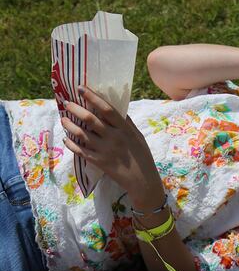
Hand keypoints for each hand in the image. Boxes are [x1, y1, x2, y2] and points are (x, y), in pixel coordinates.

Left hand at [61, 86, 163, 209]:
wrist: (143, 182)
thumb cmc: (142, 157)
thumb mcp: (138, 137)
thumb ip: (127, 123)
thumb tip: (116, 108)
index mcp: (125, 129)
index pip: (107, 109)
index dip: (92, 97)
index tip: (80, 88)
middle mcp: (114, 138)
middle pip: (90, 119)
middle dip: (75, 109)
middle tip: (66, 104)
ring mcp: (105, 150)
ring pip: (82, 134)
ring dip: (70, 125)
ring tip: (63, 120)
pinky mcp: (100, 162)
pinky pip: (81, 151)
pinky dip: (71, 144)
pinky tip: (66, 139)